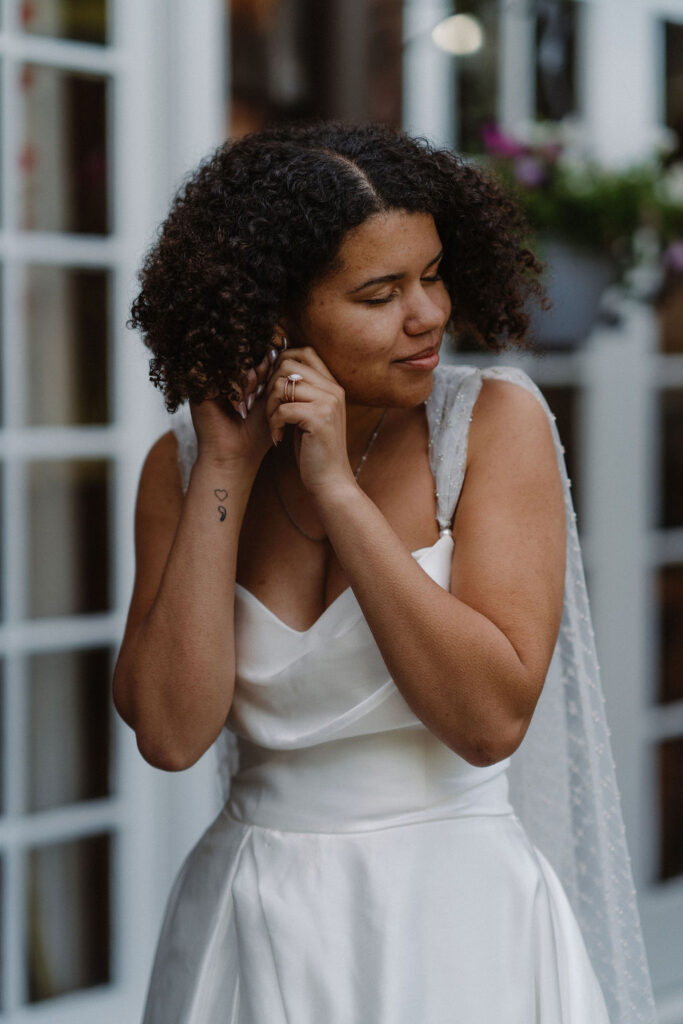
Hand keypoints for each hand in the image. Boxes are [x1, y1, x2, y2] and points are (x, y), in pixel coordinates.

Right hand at [190, 344, 279, 468]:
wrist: (238, 457)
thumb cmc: (256, 433)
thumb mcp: (269, 397)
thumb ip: (272, 373)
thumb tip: (276, 346)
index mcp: (234, 374)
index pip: (252, 350)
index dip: (267, 360)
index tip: (273, 382)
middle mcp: (219, 373)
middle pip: (243, 351)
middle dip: (260, 369)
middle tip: (262, 392)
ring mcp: (207, 379)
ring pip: (234, 360)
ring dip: (249, 379)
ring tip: (251, 401)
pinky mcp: (198, 388)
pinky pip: (222, 373)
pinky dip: (236, 387)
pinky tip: (239, 405)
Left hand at [265, 346, 354, 495]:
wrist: (330, 481)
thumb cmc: (314, 449)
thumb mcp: (308, 414)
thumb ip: (299, 391)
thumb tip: (274, 368)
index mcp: (332, 385)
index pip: (303, 352)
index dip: (280, 363)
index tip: (272, 389)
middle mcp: (333, 389)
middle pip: (288, 364)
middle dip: (270, 385)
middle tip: (270, 410)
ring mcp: (328, 402)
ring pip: (282, 385)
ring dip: (270, 406)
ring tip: (275, 425)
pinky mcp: (319, 419)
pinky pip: (283, 409)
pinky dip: (274, 424)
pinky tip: (278, 438)